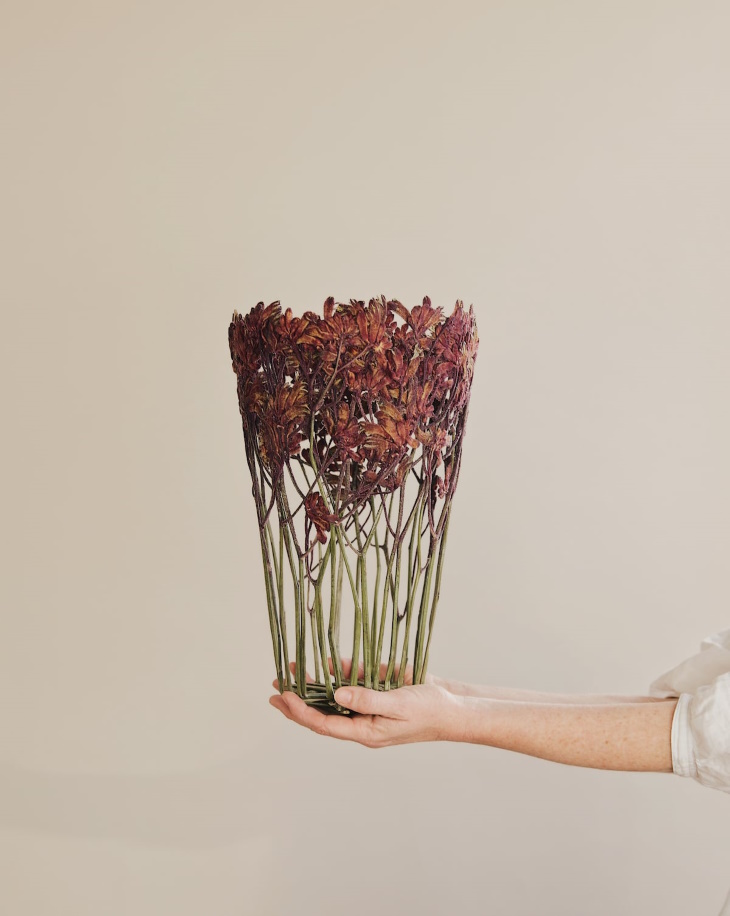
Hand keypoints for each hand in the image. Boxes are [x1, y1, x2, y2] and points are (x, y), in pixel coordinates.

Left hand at [269, 657, 463, 747]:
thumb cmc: (430, 711)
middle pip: (322, 713)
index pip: (324, 724)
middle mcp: (362, 721)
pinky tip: (323, 664)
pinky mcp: (377, 691)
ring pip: (333, 698)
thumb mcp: (399, 705)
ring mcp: (368, 706)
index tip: (283, 698)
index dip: (300, 711)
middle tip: (274, 689)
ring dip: (313, 686)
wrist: (454, 706)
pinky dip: (336, 673)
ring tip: (290, 673)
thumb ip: (368, 699)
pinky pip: (351, 683)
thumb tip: (338, 694)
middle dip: (297, 702)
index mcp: (365, 732)